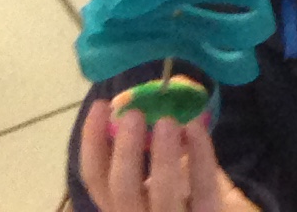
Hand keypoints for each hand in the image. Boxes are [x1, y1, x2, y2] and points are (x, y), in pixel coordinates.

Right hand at [75, 97, 253, 211]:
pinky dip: (200, 155)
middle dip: (125, 151)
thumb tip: (157, 95)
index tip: (101, 105)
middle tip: (134, 115)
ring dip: (162, 155)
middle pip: (121, 190)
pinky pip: (203, 189)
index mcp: (124, 205)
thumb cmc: (194, 193)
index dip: (93, 143)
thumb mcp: (170, 170)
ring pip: (161, 194)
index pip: (97, 180)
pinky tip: (197, 128)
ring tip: (167, 121)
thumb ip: (157, 142)